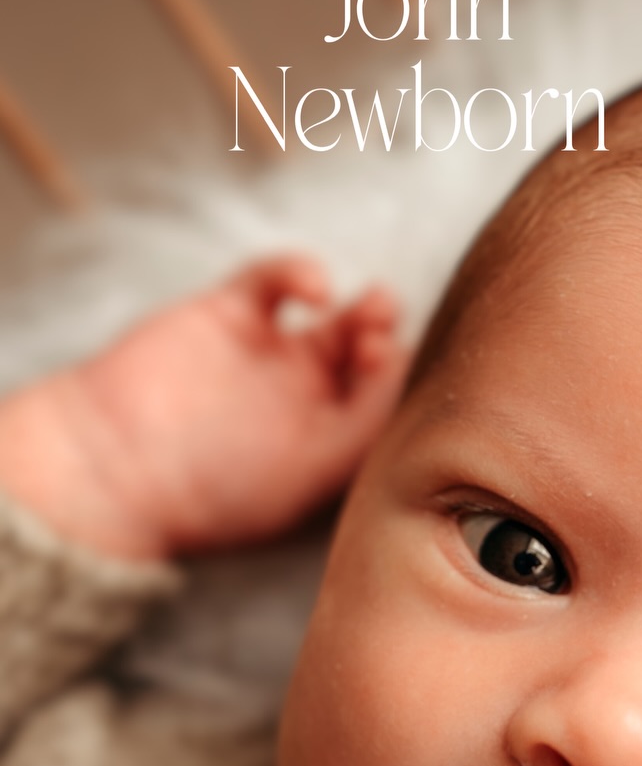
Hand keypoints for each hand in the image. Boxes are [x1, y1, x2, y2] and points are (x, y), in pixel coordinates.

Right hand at [0, 256, 409, 559]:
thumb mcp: (305, 477)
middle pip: (364, 358)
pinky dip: (301, 272)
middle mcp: (301, 401)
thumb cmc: (212, 493)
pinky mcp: (227, 315)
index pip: (383, 403)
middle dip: (384, 339)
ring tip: (373, 307)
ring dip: (361, 309)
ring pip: (332, 319)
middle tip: (385, 328)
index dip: (400, 378)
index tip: (397, 365)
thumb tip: (404, 382)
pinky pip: (274, 282)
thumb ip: (359, 431)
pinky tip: (316, 288)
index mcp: (324, 446)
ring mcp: (266, 357)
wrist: (113, 469)